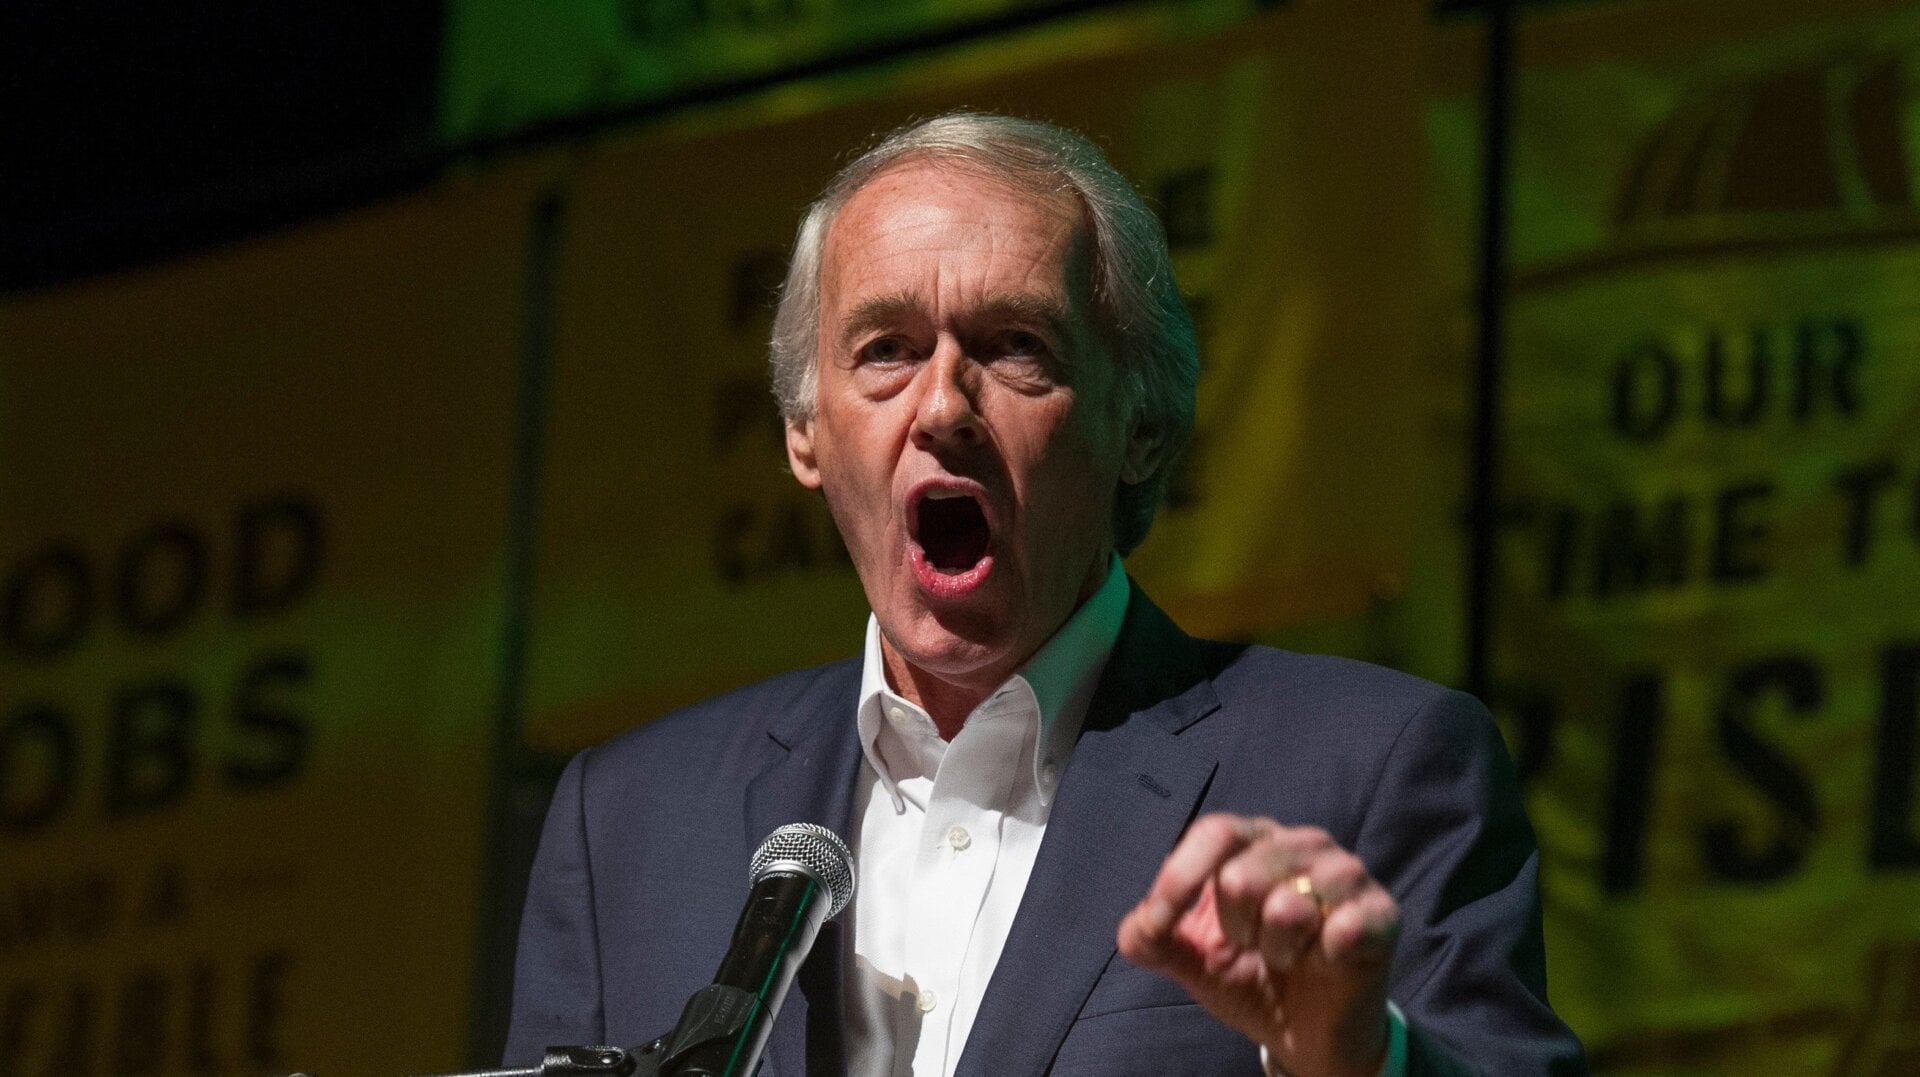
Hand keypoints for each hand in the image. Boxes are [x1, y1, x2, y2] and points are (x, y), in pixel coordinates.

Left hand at [1116, 813, 1399, 1076]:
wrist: (1308, 1032)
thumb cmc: (1250, 976)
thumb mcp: (1192, 960)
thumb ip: (1153, 938)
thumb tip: (1137, 927)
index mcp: (1254, 840)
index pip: (1213, 833)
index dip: (1178, 879)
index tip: (1160, 922)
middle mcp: (1303, 842)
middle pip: (1241, 875)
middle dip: (1234, 930)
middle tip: (1252, 947)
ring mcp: (1347, 873)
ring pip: (1288, 906)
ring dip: (1276, 950)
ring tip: (1287, 957)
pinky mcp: (1381, 912)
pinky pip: (1341, 927)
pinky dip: (1321, 958)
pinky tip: (1325, 962)